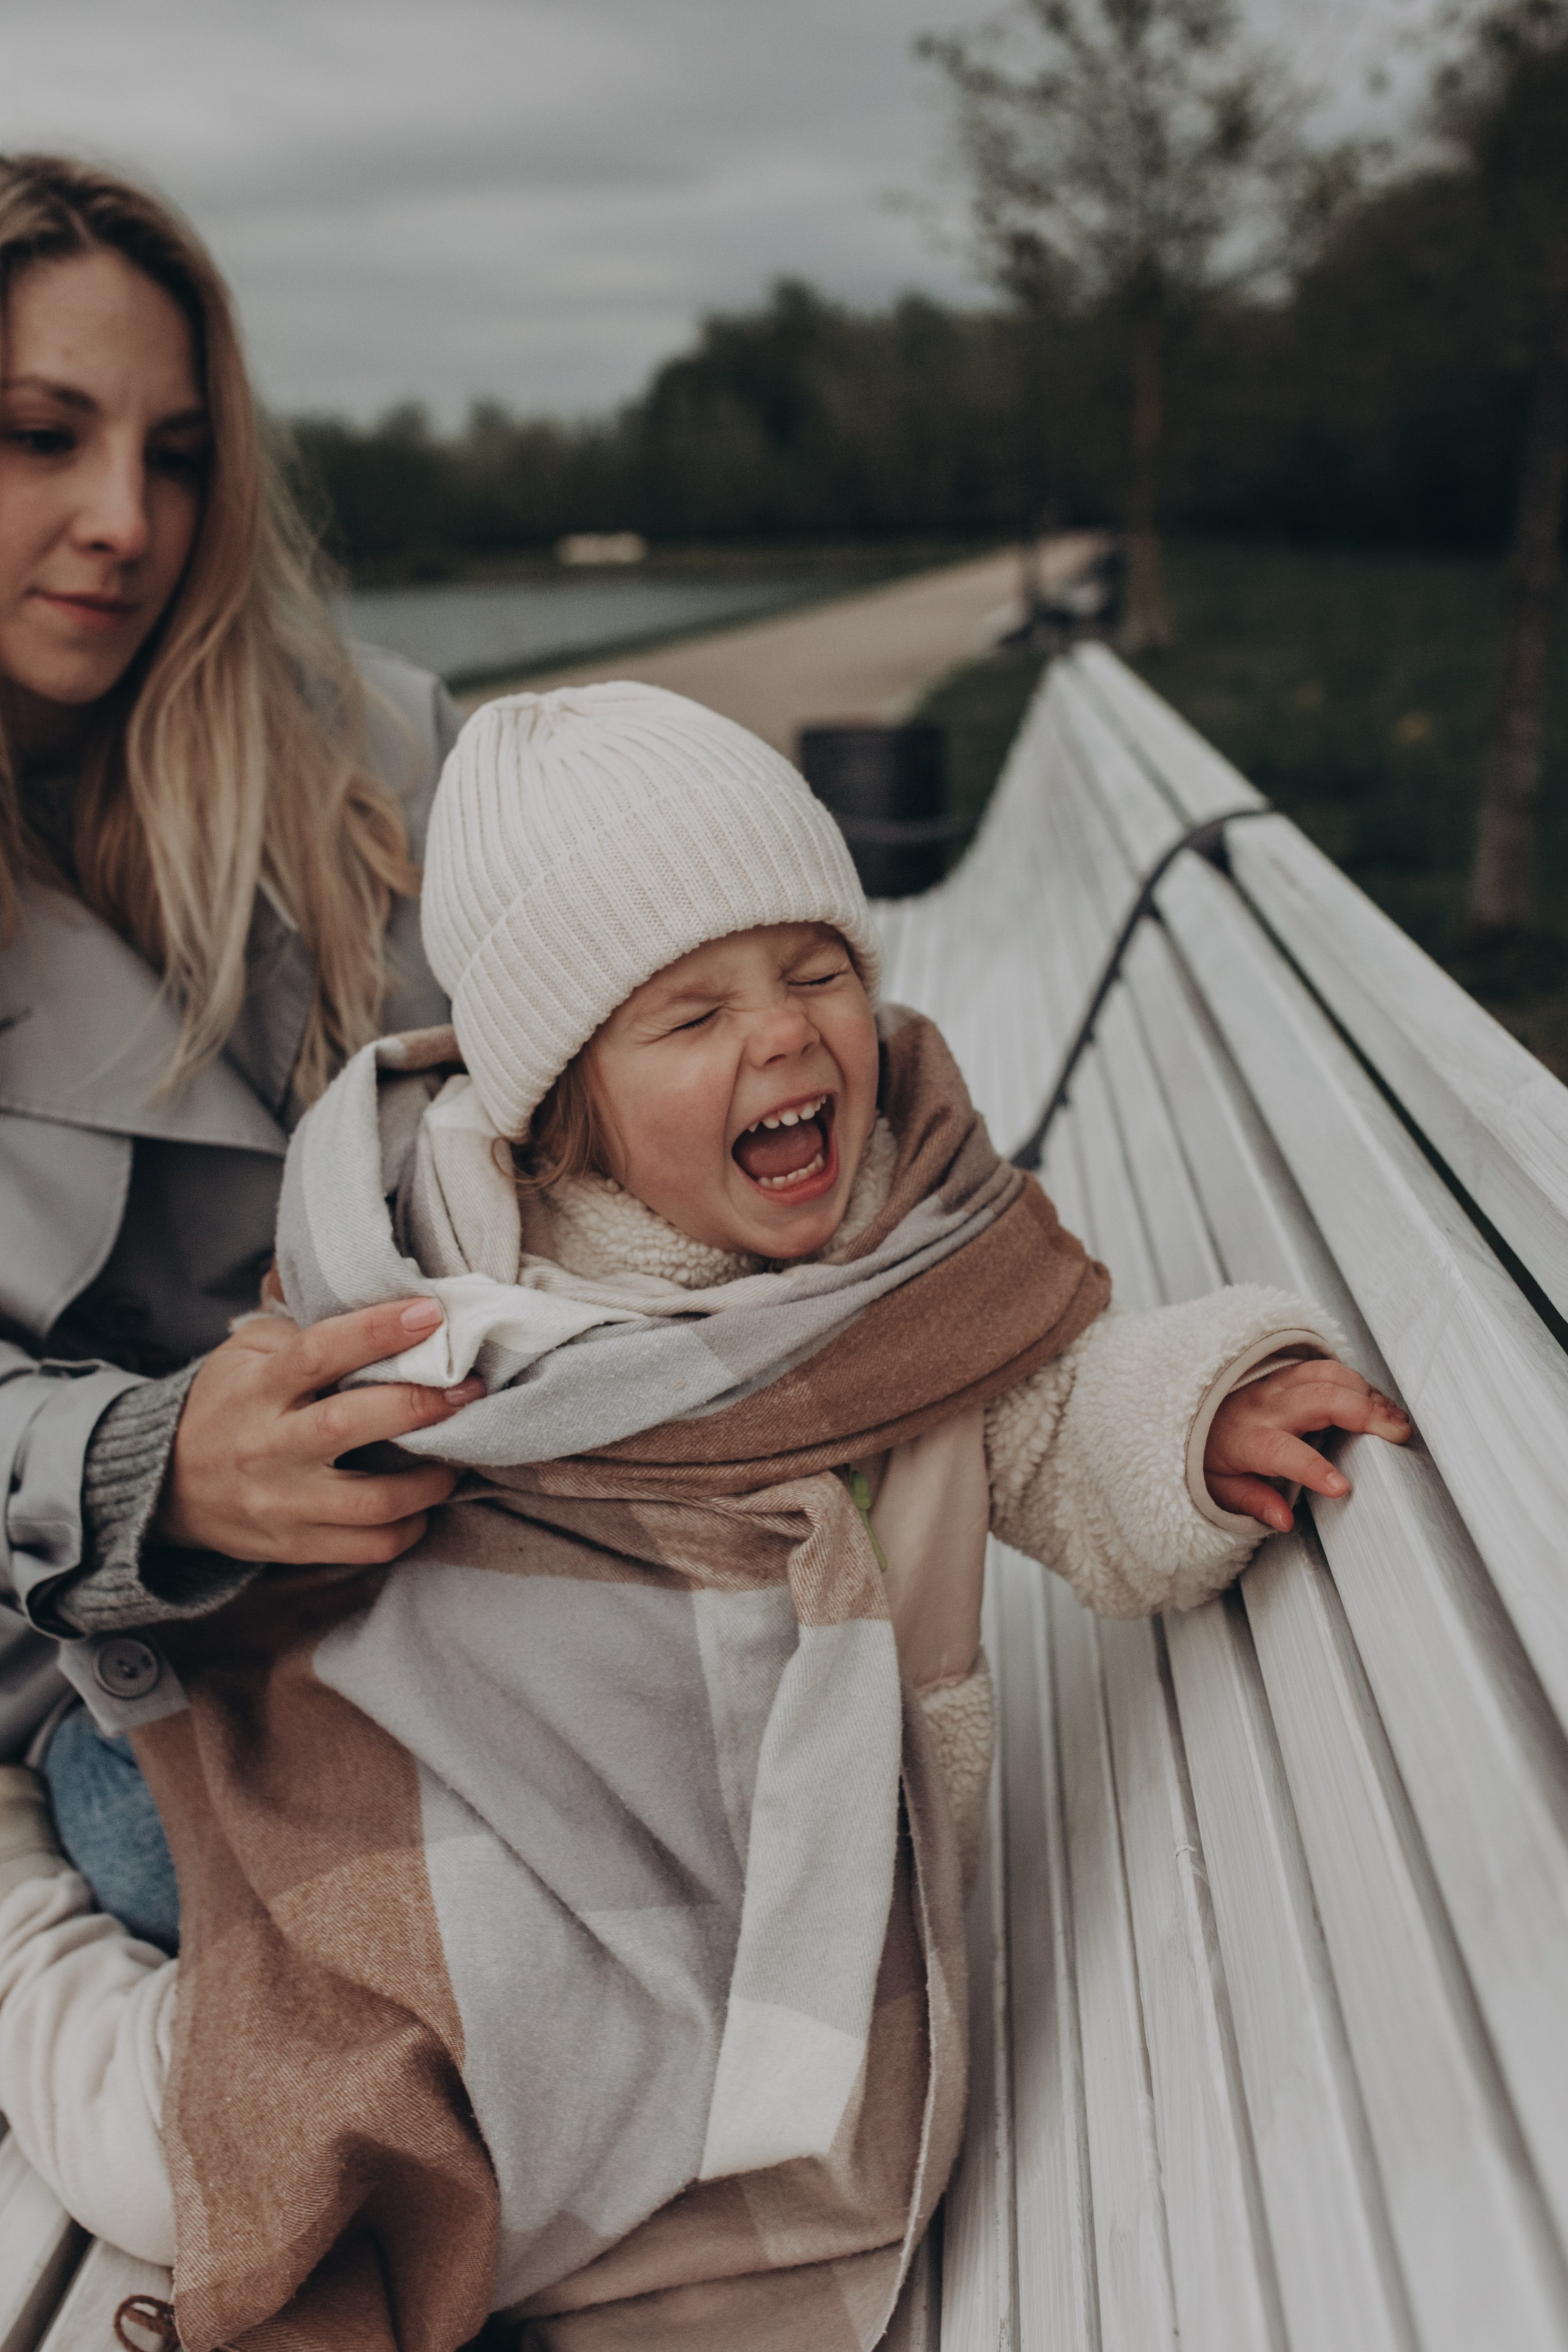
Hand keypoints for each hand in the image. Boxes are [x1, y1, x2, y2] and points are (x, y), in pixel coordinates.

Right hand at [156, 1298, 483, 1563]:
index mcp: (256, 1388)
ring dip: (428, 1481)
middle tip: (468, 1390)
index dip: (376, 1330)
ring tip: (454, 1458)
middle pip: (349, 1425)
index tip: (430, 1314)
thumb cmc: (226, 1404)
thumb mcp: (245, 1353)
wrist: (165, 1487)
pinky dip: (407, 1528)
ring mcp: (280, 1502)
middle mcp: (267, 1446)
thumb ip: (302, 1327)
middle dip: (419, 1406)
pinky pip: (367, 1548)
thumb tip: (375, 1296)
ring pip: (370, 1501)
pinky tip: (422, 1507)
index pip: (317, 1351)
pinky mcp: (293, 1546)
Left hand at [1204, 1357, 1410, 1533]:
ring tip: (1394, 1419)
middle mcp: (1264, 1406)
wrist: (1183, 1410)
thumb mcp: (1216, 1487)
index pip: (1281, 1452)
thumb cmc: (1205, 1452)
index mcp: (1246, 1439)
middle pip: (1318, 1399)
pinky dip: (1358, 1383)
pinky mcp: (1288, 1373)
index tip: (1341, 1487)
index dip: (1313, 1468)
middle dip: (1363, 1413)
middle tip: (1396, 1435)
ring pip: (1328, 1375)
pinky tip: (1377, 1404)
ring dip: (1367, 1394)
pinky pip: (1327, 1368)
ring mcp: (1276, 1384)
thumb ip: (1252, 1503)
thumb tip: (1283, 1520)